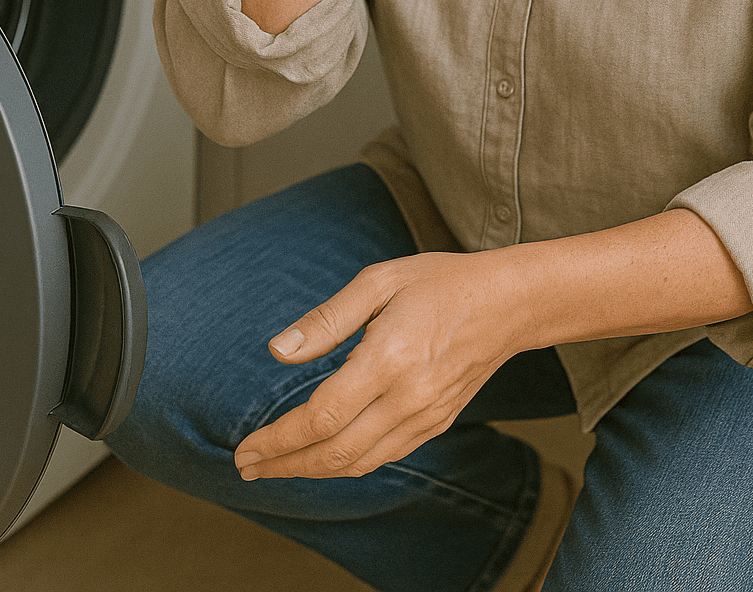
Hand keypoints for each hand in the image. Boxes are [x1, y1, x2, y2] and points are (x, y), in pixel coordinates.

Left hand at [233, 252, 528, 480]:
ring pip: (358, 463)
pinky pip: (383, 457)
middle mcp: (408, 396)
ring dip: (311, 471)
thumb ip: (327, 318)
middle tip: (246, 466)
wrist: (508, 304)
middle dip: (284, 465)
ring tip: (275, 467)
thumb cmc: (441, 283)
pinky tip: (323, 454)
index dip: (278, 440)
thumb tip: (278, 350)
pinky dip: (346, 464)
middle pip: (335, 452)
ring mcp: (426, 416)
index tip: (245, 448)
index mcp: (389, 357)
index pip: (322, 416)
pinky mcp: (436, 424)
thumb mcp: (380, 280)